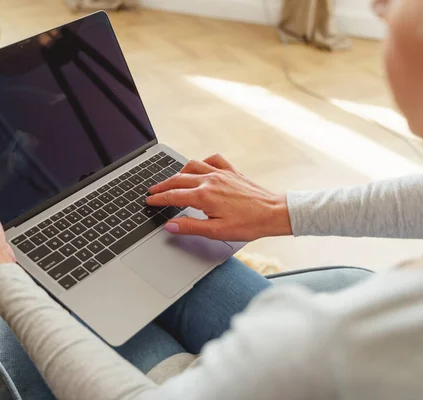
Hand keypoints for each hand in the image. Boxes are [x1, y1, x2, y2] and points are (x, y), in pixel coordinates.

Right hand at [146, 154, 291, 241]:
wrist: (273, 213)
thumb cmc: (248, 224)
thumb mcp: (216, 232)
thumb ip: (190, 227)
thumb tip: (170, 225)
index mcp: (204, 196)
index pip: (173, 196)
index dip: (158, 198)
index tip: (148, 200)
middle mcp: (210, 180)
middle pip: (178, 179)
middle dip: (162, 185)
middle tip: (152, 190)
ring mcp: (221, 173)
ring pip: (192, 165)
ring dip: (178, 172)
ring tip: (171, 180)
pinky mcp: (231, 171)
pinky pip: (212, 159)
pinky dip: (202, 161)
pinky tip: (199, 167)